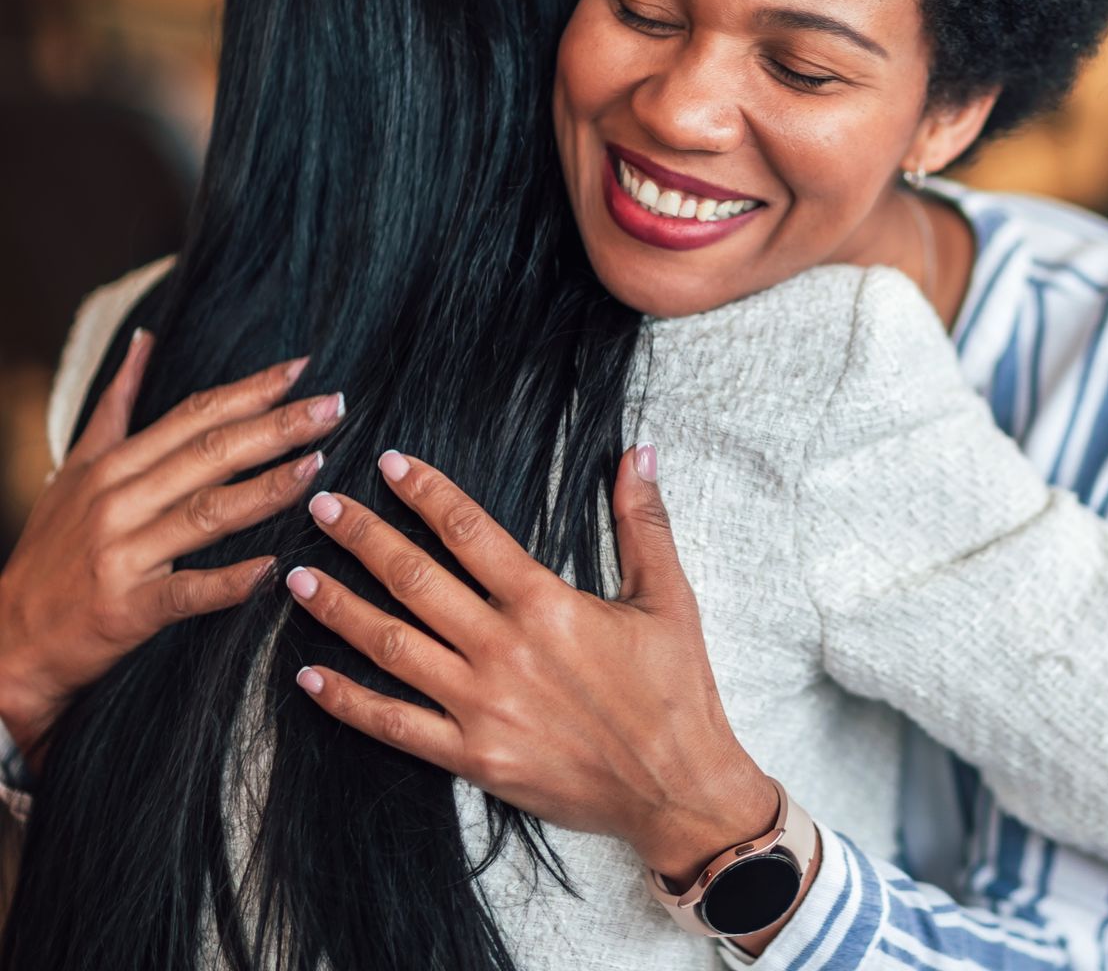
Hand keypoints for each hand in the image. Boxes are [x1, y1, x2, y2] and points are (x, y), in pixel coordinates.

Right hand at [0, 332, 342, 761]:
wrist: (9, 637)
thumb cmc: (53, 551)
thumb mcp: (75, 469)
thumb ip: (115, 406)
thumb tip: (144, 340)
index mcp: (113, 465)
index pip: (193, 416)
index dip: (251, 391)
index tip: (303, 369)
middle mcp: (118, 500)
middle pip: (209, 453)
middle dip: (276, 427)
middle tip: (334, 407)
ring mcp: (122, 553)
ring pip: (206, 512)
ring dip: (266, 489)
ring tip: (317, 467)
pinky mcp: (127, 607)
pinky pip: (188, 591)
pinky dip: (231, 581)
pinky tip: (273, 569)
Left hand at [286, 445, 776, 883]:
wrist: (677, 787)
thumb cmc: (676, 691)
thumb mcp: (670, 598)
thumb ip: (645, 523)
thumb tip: (638, 454)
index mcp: (548, 604)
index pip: (471, 533)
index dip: (427, 493)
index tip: (390, 463)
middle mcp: (505, 649)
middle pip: (415, 581)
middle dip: (363, 539)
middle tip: (321, 509)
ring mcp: (482, 706)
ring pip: (392, 646)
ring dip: (339, 609)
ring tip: (297, 578)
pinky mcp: (474, 756)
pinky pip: (395, 725)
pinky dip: (347, 701)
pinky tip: (309, 678)